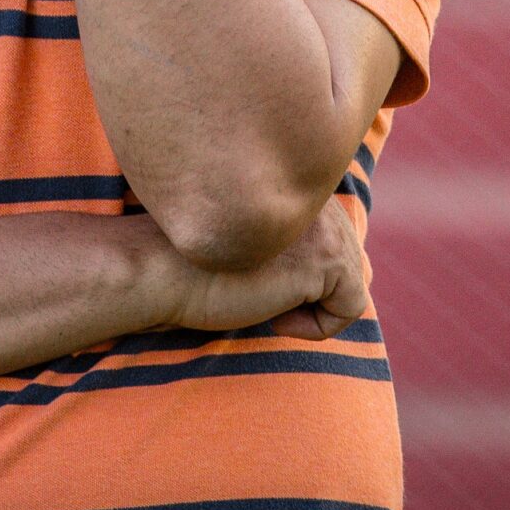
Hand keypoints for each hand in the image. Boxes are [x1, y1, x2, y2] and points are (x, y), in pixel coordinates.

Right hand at [151, 196, 370, 341]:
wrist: (158, 270)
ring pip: (351, 287)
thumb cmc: (193, 263)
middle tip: (256, 289)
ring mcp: (326, 223)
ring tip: (261, 297)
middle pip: (352, 265)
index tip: (254, 277)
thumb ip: (293, 240)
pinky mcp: (327, 256)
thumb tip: (341, 274)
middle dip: (310, 292)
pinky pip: (350, 309)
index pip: (335, 241)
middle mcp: (318, 195)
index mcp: (298, 182)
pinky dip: (314, 327)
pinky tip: (271, 311)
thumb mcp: (252, 242)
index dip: (302, 276)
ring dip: (308, 308)